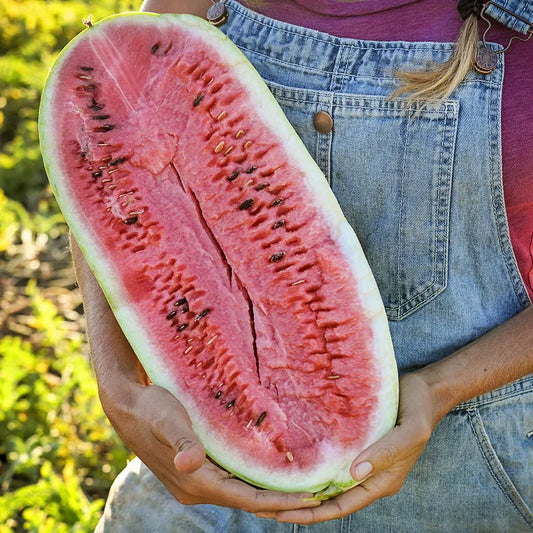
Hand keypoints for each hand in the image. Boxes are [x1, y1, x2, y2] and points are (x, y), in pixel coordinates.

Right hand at [105, 379, 321, 511]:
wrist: (128, 406)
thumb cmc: (150, 409)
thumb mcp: (167, 420)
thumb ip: (181, 442)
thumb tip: (189, 464)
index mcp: (195, 482)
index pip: (247, 499)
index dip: (280, 501)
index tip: (312, 499)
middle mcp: (197, 488)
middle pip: (248, 501)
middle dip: (283, 502)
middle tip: (320, 497)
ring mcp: (196, 481)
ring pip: (242, 492)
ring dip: (271, 492)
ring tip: (304, 486)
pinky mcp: (197, 470)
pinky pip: (233, 481)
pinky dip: (255, 481)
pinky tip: (271, 472)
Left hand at [266, 372, 435, 523]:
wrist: (424, 390)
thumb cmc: (420, 410)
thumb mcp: (409, 432)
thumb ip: (385, 453)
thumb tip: (355, 473)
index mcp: (382, 480)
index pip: (343, 505)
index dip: (314, 513)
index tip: (285, 513)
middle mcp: (368, 473)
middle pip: (331, 498)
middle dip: (301, 505)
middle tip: (266, 504)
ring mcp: (362, 458)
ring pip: (329, 479)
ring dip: (304, 485)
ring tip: (273, 484)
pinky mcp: (356, 440)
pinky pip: (332, 458)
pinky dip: (314, 462)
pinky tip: (294, 457)